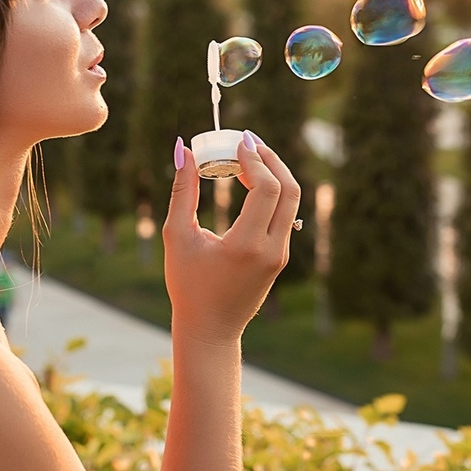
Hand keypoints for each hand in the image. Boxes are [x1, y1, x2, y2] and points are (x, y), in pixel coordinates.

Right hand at [164, 132, 301, 340]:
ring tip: (247, 156)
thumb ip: (182, 191)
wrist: (211, 328)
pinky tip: (250, 179)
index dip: (256, 159)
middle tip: (248, 141)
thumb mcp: (178, 236)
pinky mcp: (281, 257)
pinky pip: (285, 215)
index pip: (267, 189)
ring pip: (292, 202)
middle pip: (289, 190)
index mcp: (246, 246)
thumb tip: (183, 150)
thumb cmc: (188, 285)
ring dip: (274, 174)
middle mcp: (271, 250)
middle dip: (270, 159)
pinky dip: (272, 192)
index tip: (238, 141)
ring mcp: (281, 254)